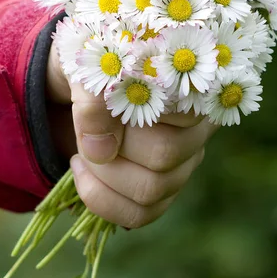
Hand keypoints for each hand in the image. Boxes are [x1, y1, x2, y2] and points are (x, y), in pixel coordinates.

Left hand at [46, 43, 217, 227]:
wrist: (85, 79)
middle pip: (165, 155)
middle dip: (113, 148)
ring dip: (102, 176)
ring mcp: (183, 164)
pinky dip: (101, 200)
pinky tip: (82, 172)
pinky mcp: (163, 190)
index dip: (134, 110)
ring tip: (80, 152)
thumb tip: (102, 151)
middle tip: (86, 132)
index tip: (104, 95)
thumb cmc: (96, 63)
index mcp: (190, 89)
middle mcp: (196, 129)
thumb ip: (96, 97)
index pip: (180, 110)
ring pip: (153, 190)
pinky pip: (140, 214)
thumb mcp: (88, 65)